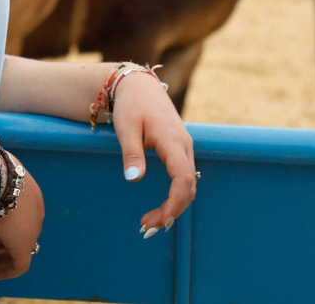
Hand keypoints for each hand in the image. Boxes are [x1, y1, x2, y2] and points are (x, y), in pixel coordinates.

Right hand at [0, 160, 44, 279]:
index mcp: (30, 194)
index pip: (22, 215)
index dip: (7, 223)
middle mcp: (36, 212)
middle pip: (22, 232)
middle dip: (2, 240)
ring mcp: (32, 230)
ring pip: (19, 249)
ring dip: (0, 256)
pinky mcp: (24, 246)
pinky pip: (19, 265)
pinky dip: (7, 271)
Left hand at [112, 72, 196, 232]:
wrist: (139, 86)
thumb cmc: (131, 105)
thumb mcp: (126, 127)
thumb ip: (131, 153)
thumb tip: (133, 180)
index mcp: (172, 140)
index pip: (183, 178)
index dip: (175, 202)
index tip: (160, 220)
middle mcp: (184, 146)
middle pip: (188, 187)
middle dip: (171, 210)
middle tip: (146, 227)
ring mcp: (185, 149)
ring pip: (188, 184)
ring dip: (173, 206)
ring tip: (149, 221)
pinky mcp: (180, 151)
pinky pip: (184, 178)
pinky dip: (175, 196)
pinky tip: (160, 207)